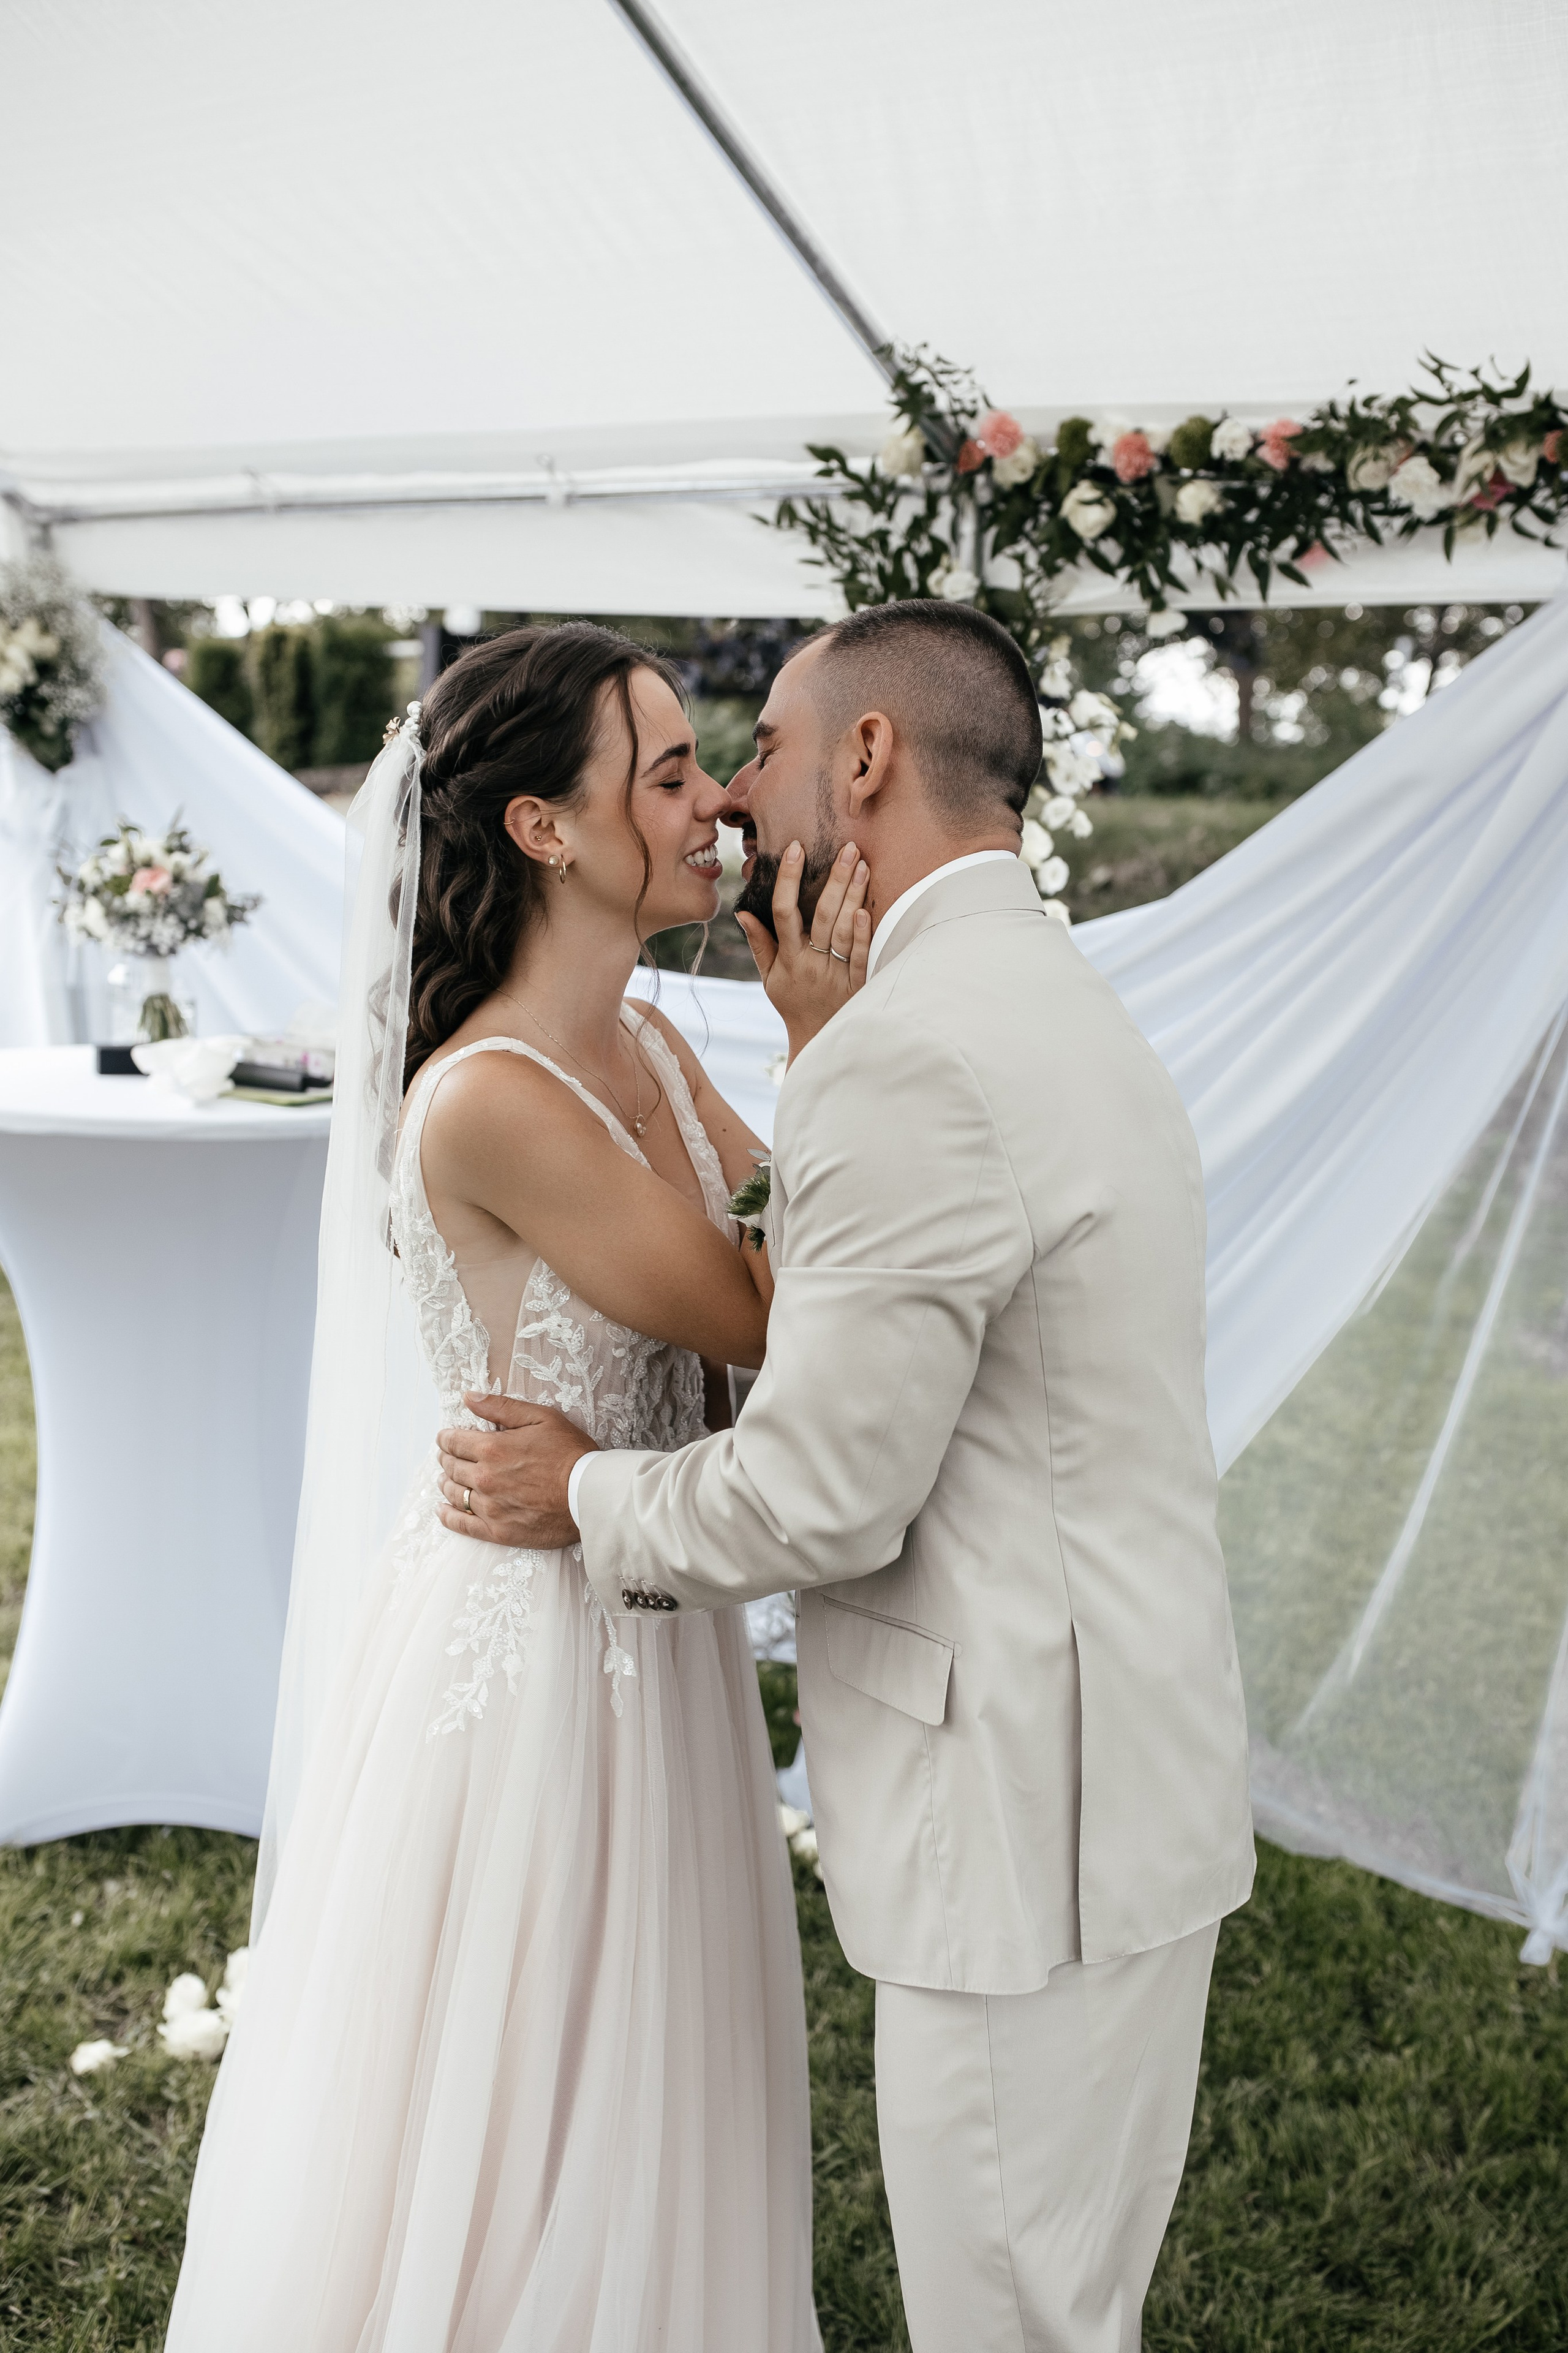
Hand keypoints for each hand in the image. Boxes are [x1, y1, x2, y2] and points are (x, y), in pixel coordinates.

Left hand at [436, 1392, 595, 1548]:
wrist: (590, 1494)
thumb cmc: (570, 1453)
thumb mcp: (541, 1417)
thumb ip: (501, 1407)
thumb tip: (469, 1397)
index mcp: (492, 1449)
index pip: (454, 1442)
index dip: (446, 1438)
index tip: (445, 1437)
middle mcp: (485, 1479)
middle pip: (451, 1467)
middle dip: (446, 1458)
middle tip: (446, 1456)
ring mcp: (490, 1507)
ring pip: (454, 1494)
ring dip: (446, 1483)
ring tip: (446, 1478)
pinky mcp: (498, 1531)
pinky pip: (462, 1525)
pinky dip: (448, 1516)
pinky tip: (442, 1510)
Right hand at [735, 840, 870, 1061]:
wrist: (820, 1041)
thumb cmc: (794, 1004)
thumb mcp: (771, 978)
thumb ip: (760, 944)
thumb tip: (743, 912)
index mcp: (789, 958)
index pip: (784, 912)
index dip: (788, 879)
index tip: (795, 849)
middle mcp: (811, 963)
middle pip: (822, 915)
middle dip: (835, 878)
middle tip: (848, 847)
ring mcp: (836, 974)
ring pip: (844, 930)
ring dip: (854, 896)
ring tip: (862, 865)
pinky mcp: (858, 985)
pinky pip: (861, 957)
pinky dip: (864, 934)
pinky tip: (866, 909)